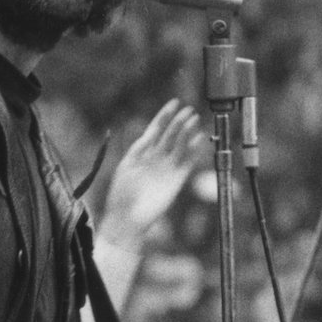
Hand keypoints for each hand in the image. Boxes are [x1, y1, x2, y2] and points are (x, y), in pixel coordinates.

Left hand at [97, 99, 205, 251]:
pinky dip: (194, 151)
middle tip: (189, 111)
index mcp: (141, 151)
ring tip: (195, 120)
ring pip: (180, 145)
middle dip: (179, 122)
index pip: (156, 128)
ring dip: (187, 133)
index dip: (165, 115)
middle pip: (170, 134)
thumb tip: (149, 135)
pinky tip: (199, 139)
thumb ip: (139, 151)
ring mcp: (167, 167)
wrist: (128, 218)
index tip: (174, 103)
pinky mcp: (176, 180)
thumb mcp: (127, 167)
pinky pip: (187, 162)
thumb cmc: (122, 194)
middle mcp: (156, 157)